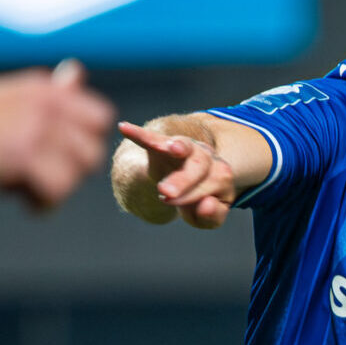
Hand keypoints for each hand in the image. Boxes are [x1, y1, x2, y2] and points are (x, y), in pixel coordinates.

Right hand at [0, 59, 115, 212]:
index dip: (82, 143)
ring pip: (75, 176)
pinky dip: (36, 203)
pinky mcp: (20, 155)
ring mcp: (35, 128)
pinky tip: (8, 194)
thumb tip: (77, 72)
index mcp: (47, 89)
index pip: (100, 118)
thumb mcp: (12, 97)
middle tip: (33, 174)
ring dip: (49, 190)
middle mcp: (47, 104)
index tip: (54, 156)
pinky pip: (55, 192)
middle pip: (92, 153)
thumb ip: (50, 93)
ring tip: (16, 185)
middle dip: (68, 172)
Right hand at [117, 120, 236, 227]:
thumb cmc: (198, 202)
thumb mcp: (206, 217)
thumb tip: (206, 204)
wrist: (181, 187)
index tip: (172, 203)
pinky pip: (152, 138)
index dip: (192, 196)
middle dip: (183, 179)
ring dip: (178, 146)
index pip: (211, 184)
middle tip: (165, 193)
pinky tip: (124, 128)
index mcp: (221, 175)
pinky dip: (139, 134)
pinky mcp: (163, 143)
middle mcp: (206, 157)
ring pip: (185, 146)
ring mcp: (186, 148)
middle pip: (200, 164)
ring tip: (173, 148)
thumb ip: (212, 215)